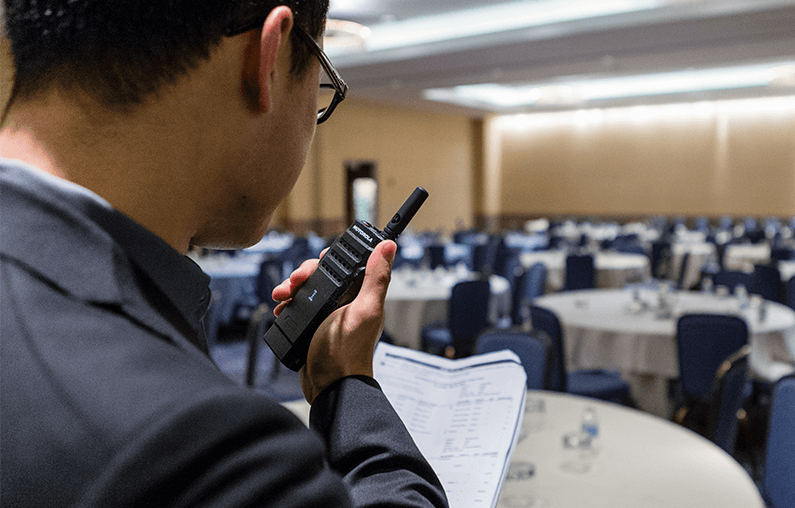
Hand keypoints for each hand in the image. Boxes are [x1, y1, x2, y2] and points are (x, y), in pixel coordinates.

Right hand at [271, 240, 396, 402]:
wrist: (328, 385)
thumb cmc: (347, 352)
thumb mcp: (364, 310)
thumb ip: (376, 278)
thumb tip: (389, 247)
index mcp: (360, 295)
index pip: (345, 265)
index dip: (330, 259)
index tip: (319, 260)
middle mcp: (345, 302)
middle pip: (321, 275)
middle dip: (304, 274)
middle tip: (294, 283)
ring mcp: (328, 314)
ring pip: (307, 290)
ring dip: (291, 288)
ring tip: (282, 296)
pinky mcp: (312, 325)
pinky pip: (297, 306)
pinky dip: (288, 304)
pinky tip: (281, 308)